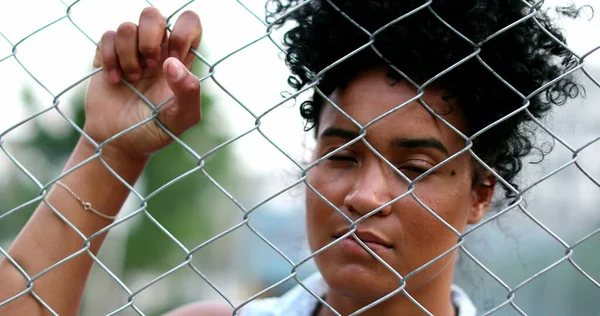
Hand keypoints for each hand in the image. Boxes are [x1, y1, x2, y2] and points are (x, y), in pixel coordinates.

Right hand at [84, 7, 202, 160]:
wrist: (119, 144)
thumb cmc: (155, 131)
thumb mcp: (181, 119)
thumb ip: (189, 93)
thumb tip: (172, 63)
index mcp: (179, 60)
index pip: (189, 23)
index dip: (183, 31)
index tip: (175, 57)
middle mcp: (156, 50)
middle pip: (154, 14)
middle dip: (150, 36)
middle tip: (151, 64)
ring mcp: (130, 52)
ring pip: (127, 26)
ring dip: (129, 54)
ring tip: (133, 79)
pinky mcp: (106, 57)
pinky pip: (106, 37)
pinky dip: (110, 58)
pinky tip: (115, 80)